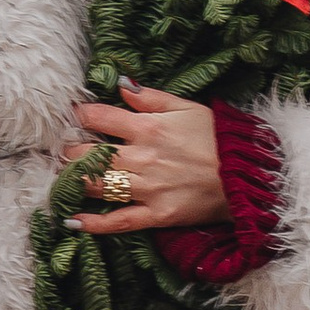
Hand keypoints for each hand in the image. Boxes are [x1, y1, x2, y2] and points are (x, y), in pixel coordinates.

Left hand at [71, 82, 231, 233]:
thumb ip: (151, 98)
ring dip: (73, 181)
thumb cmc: (219, 138)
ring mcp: (148, 189)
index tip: (72, 116)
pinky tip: (72, 220)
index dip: (80, 115)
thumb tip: (122, 85)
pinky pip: (118, 221)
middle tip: (62, 150)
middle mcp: (142, 158)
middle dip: (70, 151)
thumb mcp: (188, 107)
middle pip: (90, 154)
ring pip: (97, 185)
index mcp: (148, 127)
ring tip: (62, 178)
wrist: (248, 176)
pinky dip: (93, 223)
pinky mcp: (157, 215)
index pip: (99, 118)